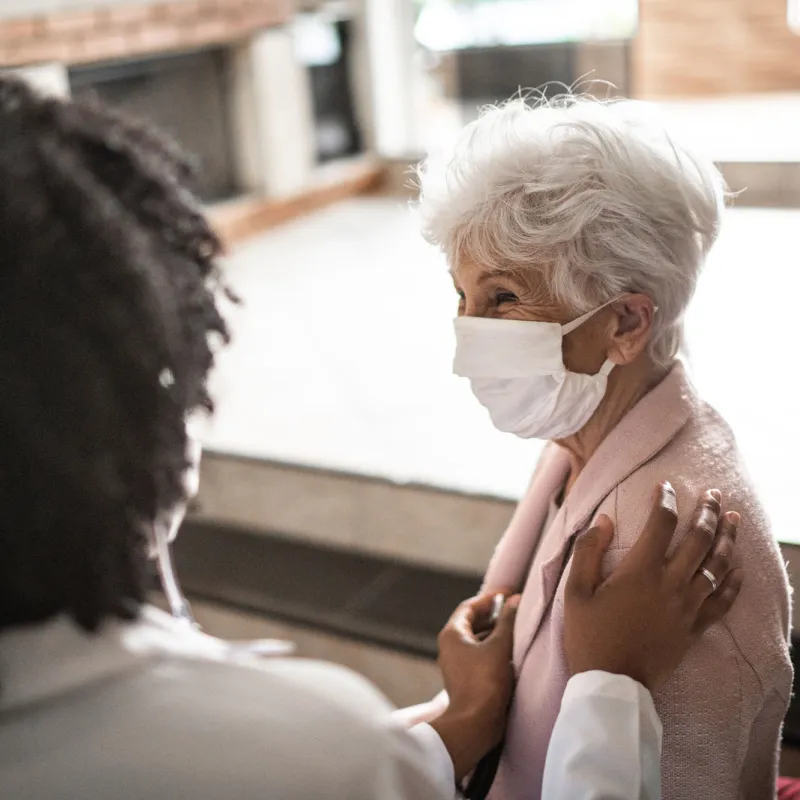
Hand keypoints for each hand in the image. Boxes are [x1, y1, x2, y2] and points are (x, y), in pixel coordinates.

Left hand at [430, 592, 519, 779]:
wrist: (475, 724)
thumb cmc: (485, 682)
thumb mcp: (500, 646)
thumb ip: (508, 621)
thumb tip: (515, 599)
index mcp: (452, 634)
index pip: (469, 606)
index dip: (489, 598)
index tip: (507, 594)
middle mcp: (450, 647)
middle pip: (472, 622)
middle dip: (493, 615)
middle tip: (515, 610)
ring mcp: (456, 664)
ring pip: (476, 640)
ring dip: (495, 633)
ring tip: (517, 629)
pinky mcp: (465, 678)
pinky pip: (479, 656)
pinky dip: (493, 649)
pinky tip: (511, 652)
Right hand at [564, 481, 742, 692]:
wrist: (613, 683)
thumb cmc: (589, 635)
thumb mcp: (575, 591)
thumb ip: (588, 551)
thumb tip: (605, 519)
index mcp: (640, 571)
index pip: (661, 524)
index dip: (665, 500)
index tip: (664, 485)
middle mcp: (670, 584)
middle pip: (698, 539)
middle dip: (706, 511)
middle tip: (712, 493)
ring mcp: (687, 607)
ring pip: (717, 565)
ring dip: (727, 538)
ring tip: (732, 518)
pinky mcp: (695, 628)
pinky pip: (723, 601)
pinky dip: (734, 581)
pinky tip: (738, 567)